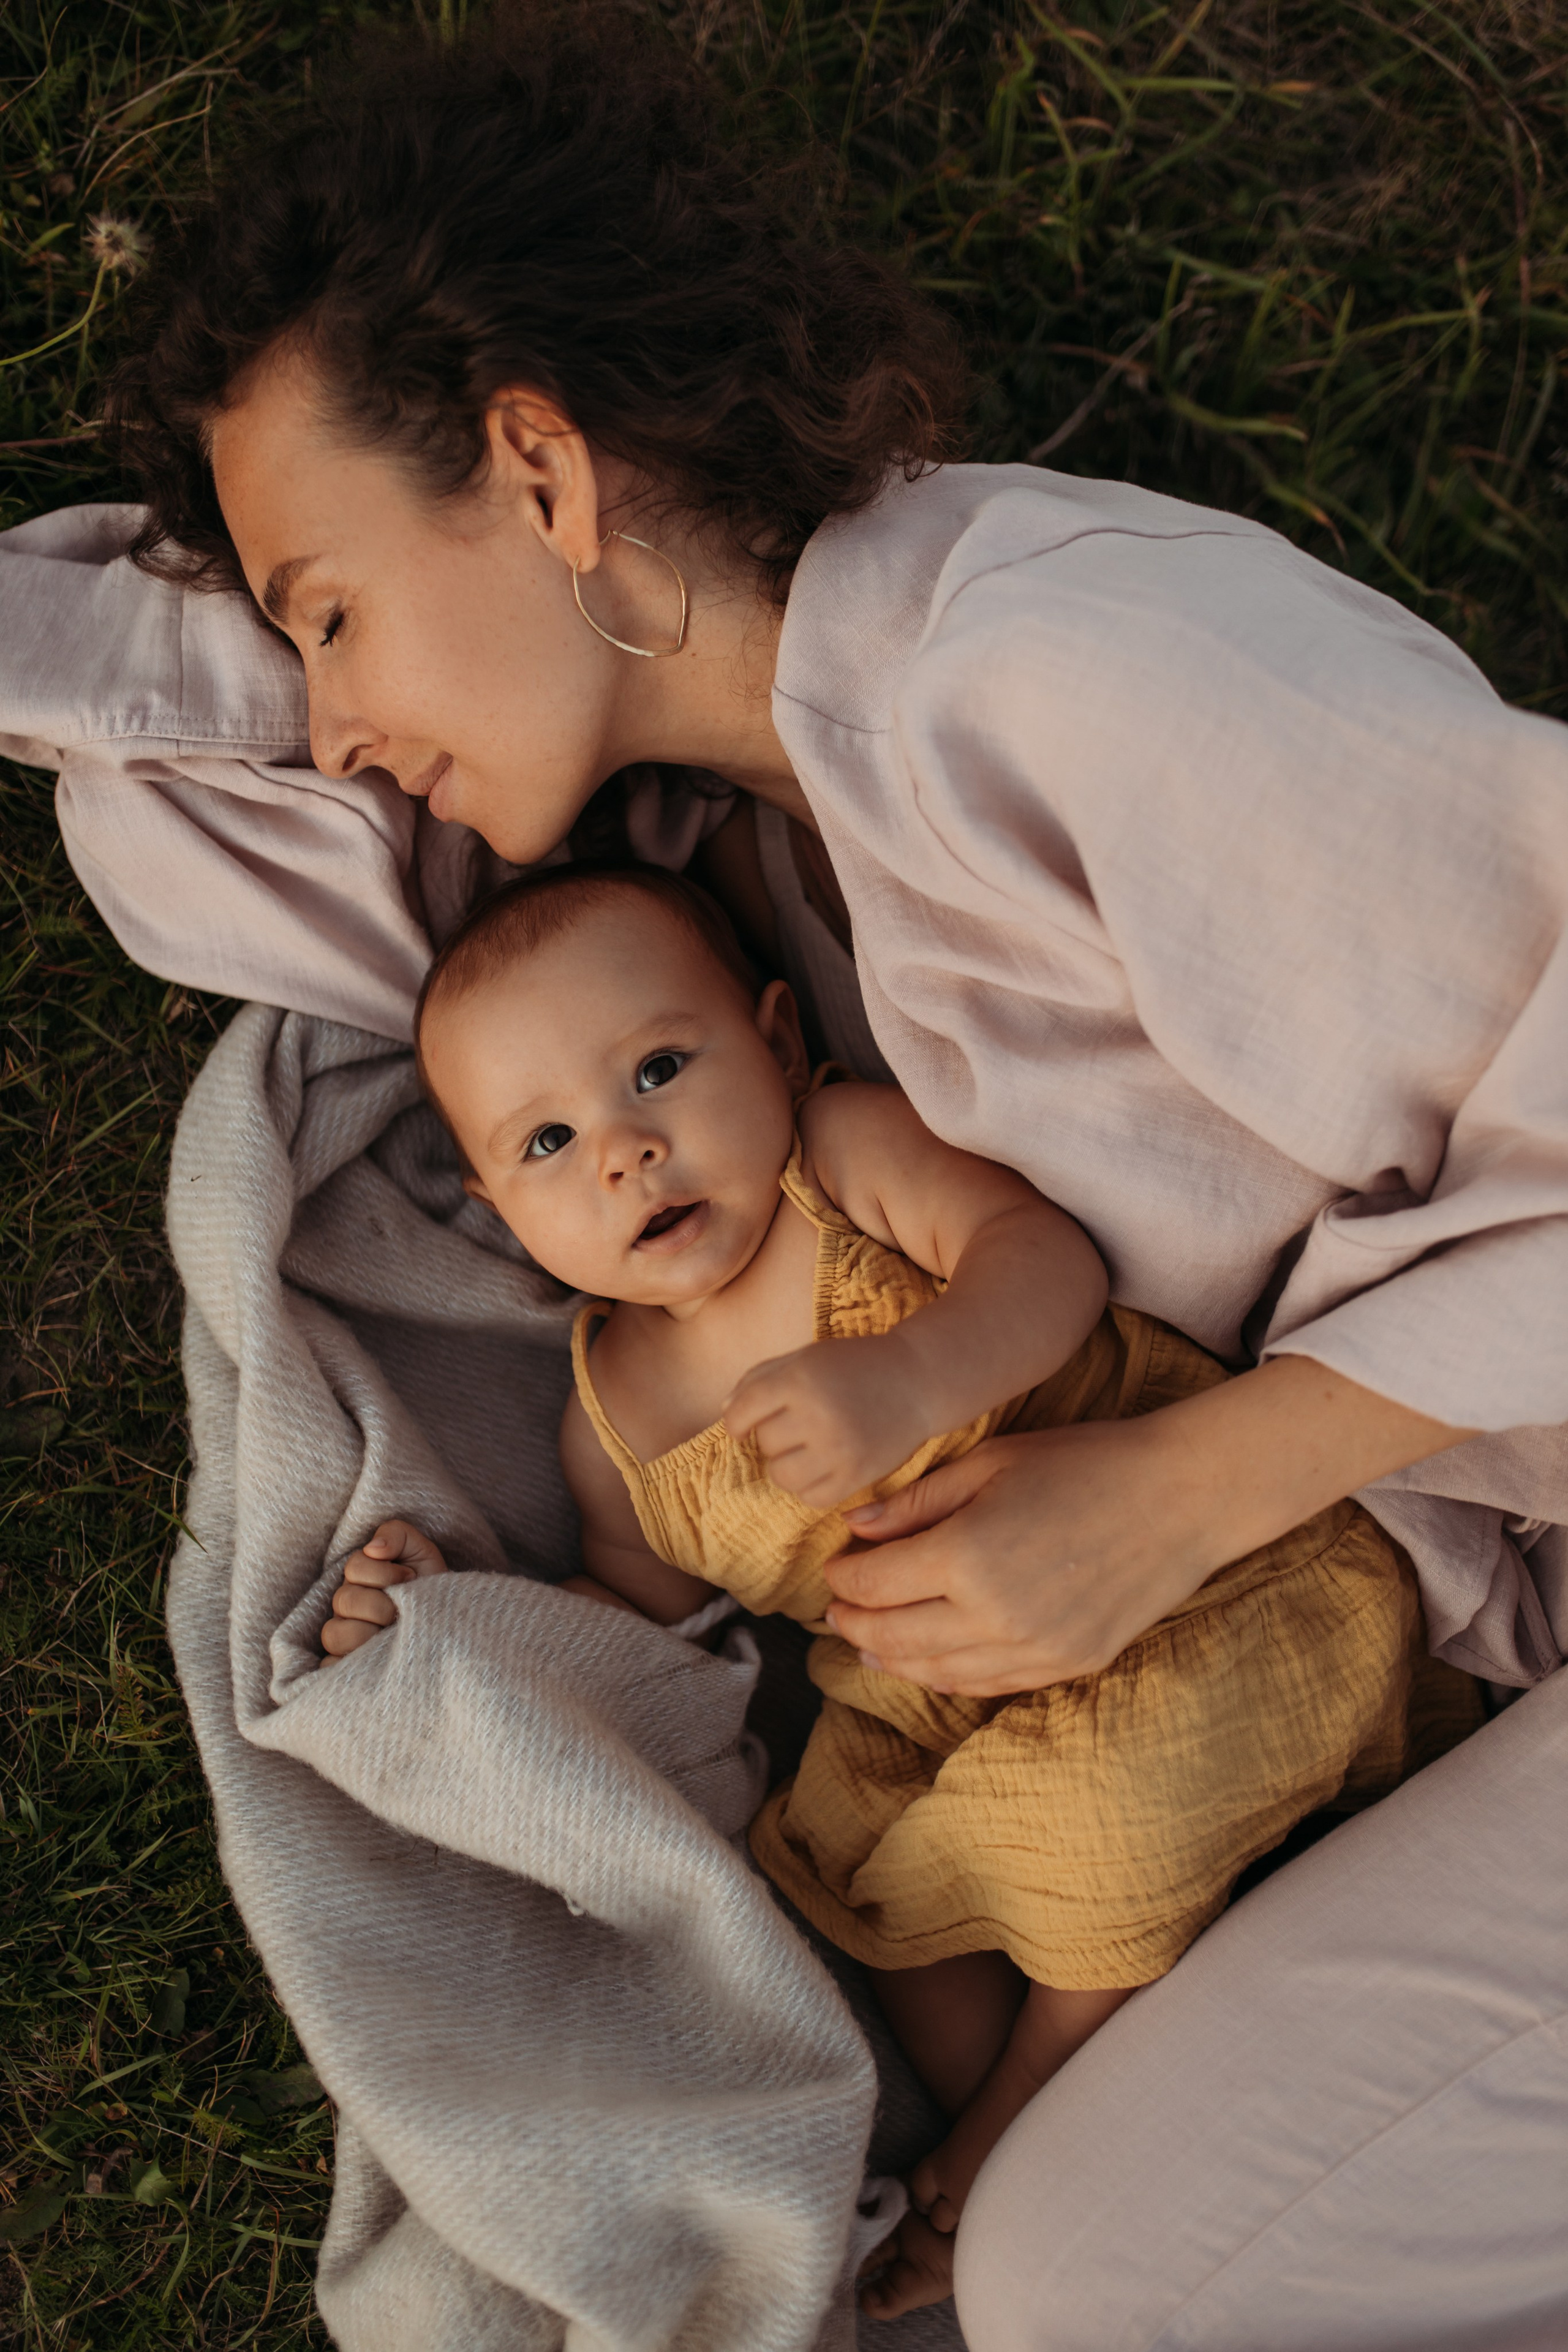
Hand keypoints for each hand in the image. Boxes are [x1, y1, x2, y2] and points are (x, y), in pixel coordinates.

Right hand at [321, 1520, 448, 1659]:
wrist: (449, 1629)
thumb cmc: (432, 1590)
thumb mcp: (423, 1555)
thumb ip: (398, 1535)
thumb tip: (373, 1549)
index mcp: (360, 1580)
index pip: (355, 1568)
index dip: (386, 1573)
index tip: (411, 1579)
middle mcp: (347, 1609)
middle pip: (344, 1600)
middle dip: (382, 1604)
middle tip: (403, 1610)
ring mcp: (344, 1639)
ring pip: (335, 1635)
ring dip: (369, 1634)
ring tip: (392, 1634)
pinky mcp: (346, 1667)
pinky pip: (330, 1667)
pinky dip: (344, 1665)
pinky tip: (372, 1661)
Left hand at [724, 1334, 934, 1509]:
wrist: (916, 1382)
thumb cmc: (854, 1366)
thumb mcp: (806, 1358)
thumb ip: (759, 1379)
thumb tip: (725, 1414)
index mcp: (801, 1378)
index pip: (742, 1411)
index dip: (736, 1421)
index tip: (743, 1426)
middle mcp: (818, 1414)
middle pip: (765, 1443)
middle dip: (774, 1435)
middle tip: (799, 1423)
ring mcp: (839, 1449)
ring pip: (781, 1475)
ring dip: (787, 1464)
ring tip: (806, 1448)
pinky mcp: (857, 1476)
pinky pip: (810, 1497)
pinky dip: (809, 1486)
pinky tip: (822, 1466)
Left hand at [822, 1418, 1217, 1695]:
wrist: (1180, 1497)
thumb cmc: (1084, 1463)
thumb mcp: (991, 1463)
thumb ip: (916, 1502)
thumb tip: (855, 1528)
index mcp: (967, 1555)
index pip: (873, 1583)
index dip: (843, 1578)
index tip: (835, 1567)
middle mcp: (994, 1614)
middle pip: (893, 1636)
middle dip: (854, 1623)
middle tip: (835, 1612)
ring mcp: (1033, 1648)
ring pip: (935, 1670)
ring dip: (892, 1658)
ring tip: (868, 1644)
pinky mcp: (1067, 1665)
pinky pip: (987, 1684)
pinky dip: (946, 1676)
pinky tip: (927, 1663)